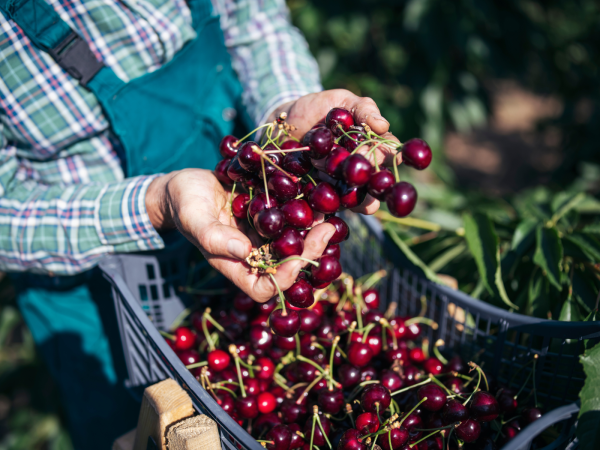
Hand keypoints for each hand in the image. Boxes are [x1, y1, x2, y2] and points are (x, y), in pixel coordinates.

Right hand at [146, 169, 335, 302]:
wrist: (187, 185)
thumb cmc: (184, 204)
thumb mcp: (193, 218)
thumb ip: (214, 236)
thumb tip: (245, 251)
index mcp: (236, 266)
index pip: (265, 288)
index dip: (284, 280)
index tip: (298, 259)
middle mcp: (255, 256)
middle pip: (289, 267)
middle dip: (311, 253)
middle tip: (327, 230)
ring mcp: (264, 237)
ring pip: (296, 245)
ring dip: (314, 233)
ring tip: (327, 213)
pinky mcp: (271, 219)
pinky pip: (293, 222)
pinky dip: (307, 214)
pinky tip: (318, 200)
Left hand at [269, 89, 401, 213]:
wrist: (284, 121)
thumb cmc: (319, 107)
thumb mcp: (341, 101)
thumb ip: (363, 109)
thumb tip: (382, 125)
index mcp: (371, 149)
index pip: (387, 155)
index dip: (388, 157)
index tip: (388, 155)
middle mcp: (358, 171)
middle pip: (372, 184)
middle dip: (370, 184)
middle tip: (361, 175)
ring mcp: (338, 185)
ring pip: (350, 199)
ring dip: (347, 195)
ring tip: (335, 182)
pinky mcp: (317, 194)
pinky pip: (321, 206)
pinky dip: (320, 210)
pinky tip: (318, 212)